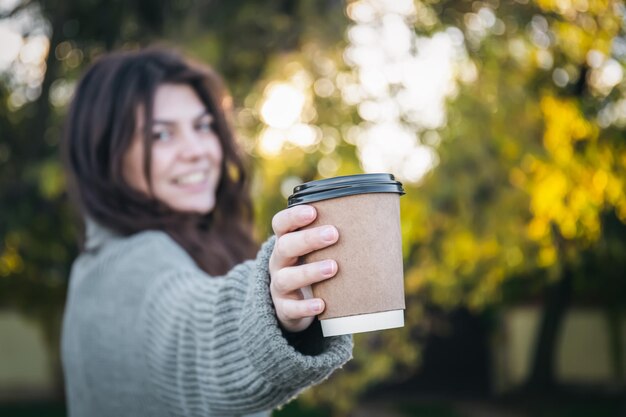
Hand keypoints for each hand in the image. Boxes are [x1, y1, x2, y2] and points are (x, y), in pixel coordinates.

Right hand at [269, 204, 338, 332]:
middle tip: (334, 234)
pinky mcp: (284, 309)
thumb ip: (335, 240)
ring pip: (286, 278)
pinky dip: (305, 306)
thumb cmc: (313, 268)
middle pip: (285, 246)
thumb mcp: (316, 252)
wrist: (294, 306)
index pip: (281, 224)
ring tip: (333, 267)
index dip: (293, 216)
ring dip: (310, 271)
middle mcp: (279, 262)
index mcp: (286, 242)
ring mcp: (279, 286)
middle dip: (308, 239)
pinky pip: (290, 309)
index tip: (313, 211)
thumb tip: (381, 224)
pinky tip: (321, 304)